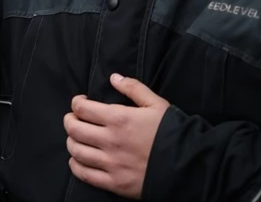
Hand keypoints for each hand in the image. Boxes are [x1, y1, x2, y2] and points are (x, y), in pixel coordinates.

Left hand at [64, 73, 170, 199]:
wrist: (191, 165)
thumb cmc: (173, 132)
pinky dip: (75, 166)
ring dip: (72, 142)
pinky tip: (78, 160)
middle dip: (69, 120)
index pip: (81, 108)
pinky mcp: (115, 183)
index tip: (81, 103)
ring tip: (77, 138)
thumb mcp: (156, 104)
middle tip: (74, 119)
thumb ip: (133, 88)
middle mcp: (110, 140)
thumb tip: (113, 77)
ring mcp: (111, 163)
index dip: (76, 103)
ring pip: (76, 151)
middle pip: (74, 128)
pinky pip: (85, 175)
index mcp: (119, 118)